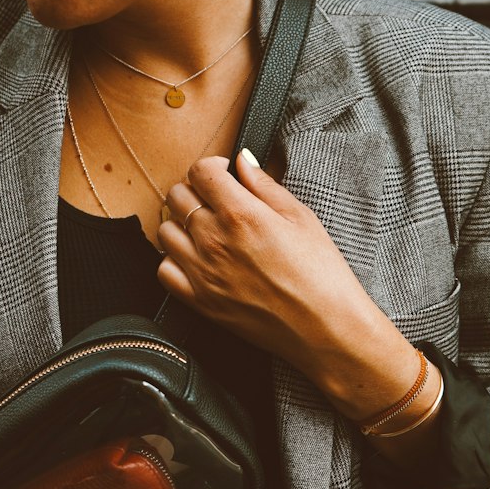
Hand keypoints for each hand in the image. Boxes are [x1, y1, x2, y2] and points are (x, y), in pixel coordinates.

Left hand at [156, 152, 419, 418]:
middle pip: (178, 196)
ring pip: (166, 231)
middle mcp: (213, 240)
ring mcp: (202, 272)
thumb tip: (242, 160)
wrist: (325, 328)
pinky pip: (164, 270)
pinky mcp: (199, 301)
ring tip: (205, 228)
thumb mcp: (301, 217)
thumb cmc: (321, 274)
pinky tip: (197, 258)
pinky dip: (174, 260)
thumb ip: (264, 185)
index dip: (212, 167)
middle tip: (216, 200)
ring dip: (181, 223)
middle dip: (195, 190)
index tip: (224, 175)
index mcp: (240, 214)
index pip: (200, 172)